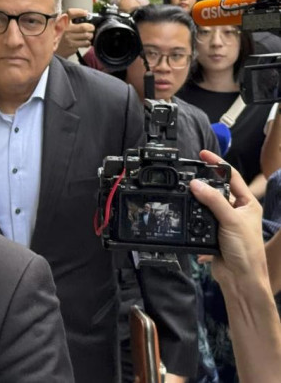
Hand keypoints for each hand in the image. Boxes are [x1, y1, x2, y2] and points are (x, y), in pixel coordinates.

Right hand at [55, 8, 94, 57]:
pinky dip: (87, 43)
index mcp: (62, 23)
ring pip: (86, 36)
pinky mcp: (72, 47)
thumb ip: (69, 20)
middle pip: (83, 27)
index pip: (70, 13)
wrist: (52, 51)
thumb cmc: (59, 37)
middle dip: (91, 27)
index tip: (86, 13)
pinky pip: (84, 44)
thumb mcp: (60, 26)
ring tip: (89, 35)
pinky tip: (85, 42)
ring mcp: (68, 39)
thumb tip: (85, 12)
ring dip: (90, 36)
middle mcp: (65, 30)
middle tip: (92, 28)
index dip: (79, 12)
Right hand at [189, 150, 264, 285]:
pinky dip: (191, 215)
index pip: (231, 177)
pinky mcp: (211, 233)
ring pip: (205, 204)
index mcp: (247, 203)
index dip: (217, 164)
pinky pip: (198, 218)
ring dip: (196, 200)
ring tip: (186, 193)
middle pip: (216, 189)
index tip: (203, 155)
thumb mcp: (231, 220)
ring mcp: (223, 221)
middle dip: (203, 182)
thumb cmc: (247, 251)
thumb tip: (196, 184)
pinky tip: (186, 213)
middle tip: (189, 173)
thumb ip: (213, 201)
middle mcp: (236, 210)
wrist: (240, 278)